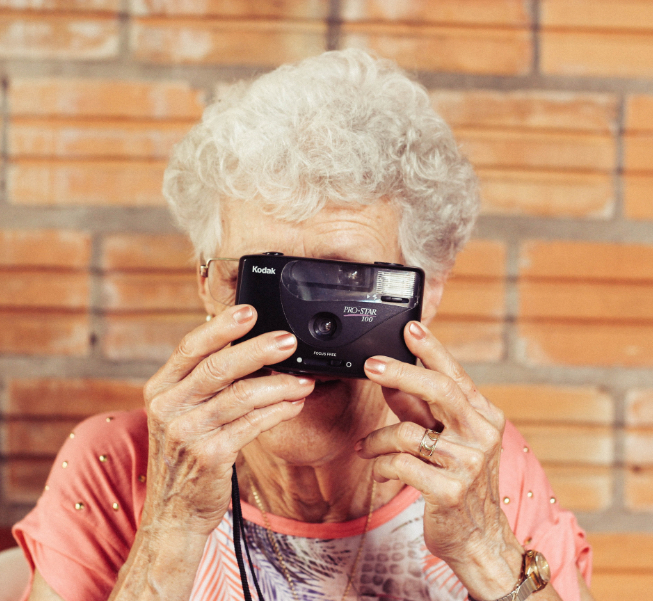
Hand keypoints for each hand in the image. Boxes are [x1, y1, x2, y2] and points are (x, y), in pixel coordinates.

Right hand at [142, 305, 314, 536]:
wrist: (173, 511)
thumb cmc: (184, 455)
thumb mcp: (182, 413)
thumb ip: (205, 383)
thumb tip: (252, 349)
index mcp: (160, 389)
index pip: (191, 348)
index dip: (221, 327)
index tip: (249, 310)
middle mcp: (168, 407)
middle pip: (218, 367)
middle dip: (258, 350)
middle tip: (289, 341)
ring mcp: (186, 432)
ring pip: (241, 396)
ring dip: (279, 385)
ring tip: (304, 379)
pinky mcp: (209, 455)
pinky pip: (252, 425)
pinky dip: (278, 411)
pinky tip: (295, 404)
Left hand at [356, 320, 523, 598]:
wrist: (480, 539)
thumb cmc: (460, 482)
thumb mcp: (445, 439)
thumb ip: (420, 409)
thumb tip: (391, 380)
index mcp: (484, 417)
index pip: (455, 375)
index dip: (431, 349)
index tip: (410, 328)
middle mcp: (482, 435)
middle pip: (439, 390)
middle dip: (400, 372)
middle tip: (370, 365)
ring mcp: (469, 464)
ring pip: (408, 432)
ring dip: (378, 439)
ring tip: (367, 447)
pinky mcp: (450, 491)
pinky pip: (401, 464)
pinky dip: (382, 464)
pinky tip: (379, 468)